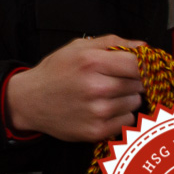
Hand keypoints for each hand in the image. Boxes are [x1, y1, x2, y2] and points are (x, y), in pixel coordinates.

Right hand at [5, 35, 144, 141]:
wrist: (29, 101)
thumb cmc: (55, 72)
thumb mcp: (77, 47)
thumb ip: (112, 42)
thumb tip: (144, 47)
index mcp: (91, 62)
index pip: (138, 64)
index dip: (142, 65)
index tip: (137, 67)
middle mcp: (96, 87)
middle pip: (139, 84)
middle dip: (131, 81)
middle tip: (113, 80)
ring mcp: (97, 111)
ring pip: (134, 103)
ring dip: (126, 98)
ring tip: (104, 95)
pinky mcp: (96, 131)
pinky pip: (127, 120)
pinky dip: (119, 115)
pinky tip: (102, 109)